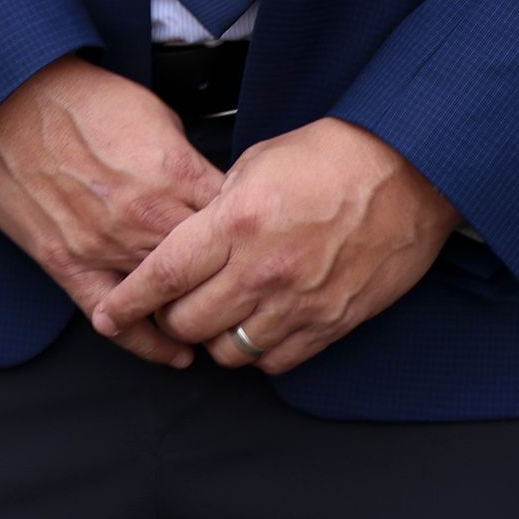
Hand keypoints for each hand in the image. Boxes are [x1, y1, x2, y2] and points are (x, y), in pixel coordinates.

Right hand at [0, 55, 225, 366]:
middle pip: (209, 269)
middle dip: (230, 282)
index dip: (251, 239)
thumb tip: (210, 187)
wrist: (13, 99)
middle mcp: (145, 217)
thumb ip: (187, 161)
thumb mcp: (158, 115)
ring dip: (194, 313)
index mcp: (175, 174)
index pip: (234, 225)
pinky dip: (145, 341)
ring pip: (167, 299)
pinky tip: (172, 352)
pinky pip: (113, 316)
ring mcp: (105, 245)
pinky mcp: (67, 263)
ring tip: (218, 324)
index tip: (259, 248)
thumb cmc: (82, 99)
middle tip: (246, 291)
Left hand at [93, 117, 456, 375]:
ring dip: (215, 338)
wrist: (410, 172)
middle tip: (175, 305)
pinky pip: (275, 361)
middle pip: (189, 323)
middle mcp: (263, 268)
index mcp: (237, 221)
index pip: (163, 274)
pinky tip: (259, 325)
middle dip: (171, 319)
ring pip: (229, 352)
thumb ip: (217, 206)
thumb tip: (190, 237)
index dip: (128, 301)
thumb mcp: (258, 162)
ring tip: (221, 314)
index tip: (108, 313)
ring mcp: (299, 301)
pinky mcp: (331, 323)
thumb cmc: (333, 156)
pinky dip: (258, 351)